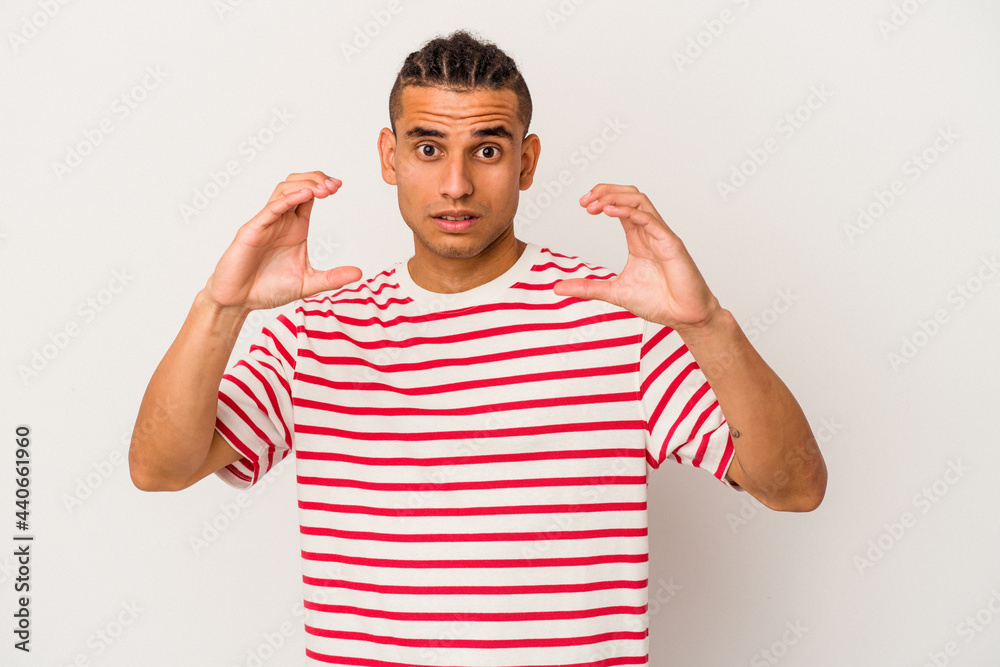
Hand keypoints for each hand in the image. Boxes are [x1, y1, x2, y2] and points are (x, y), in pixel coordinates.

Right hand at [203, 171, 361, 312]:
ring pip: (283, 190)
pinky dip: (287, 199)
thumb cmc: (268, 289)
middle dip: (316, 179)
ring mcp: (266, 223)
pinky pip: (270, 209)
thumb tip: (359, 273)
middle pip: (297, 185)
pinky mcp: (252, 231)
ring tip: (323, 188)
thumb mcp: (308, 284)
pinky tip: (304, 195)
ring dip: (304, 185)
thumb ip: (332, 278)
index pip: (310, 195)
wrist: (239, 301)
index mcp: (295, 227)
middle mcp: (281, 221)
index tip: (339, 186)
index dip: (324, 186)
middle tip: (334, 185)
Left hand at [553, 184, 720, 329]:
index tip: (582, 205)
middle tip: (584, 201)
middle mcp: (649, 232)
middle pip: (629, 196)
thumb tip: (557, 288)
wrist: (685, 317)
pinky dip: (629, 211)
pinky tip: (610, 211)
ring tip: (595, 203)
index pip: (619, 206)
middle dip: (605, 192)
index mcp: (638, 238)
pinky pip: (650, 219)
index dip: (600, 199)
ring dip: (615, 196)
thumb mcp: (613, 292)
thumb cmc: (659, 302)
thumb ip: (586, 287)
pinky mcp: (670, 244)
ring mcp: (661, 235)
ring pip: (640, 200)